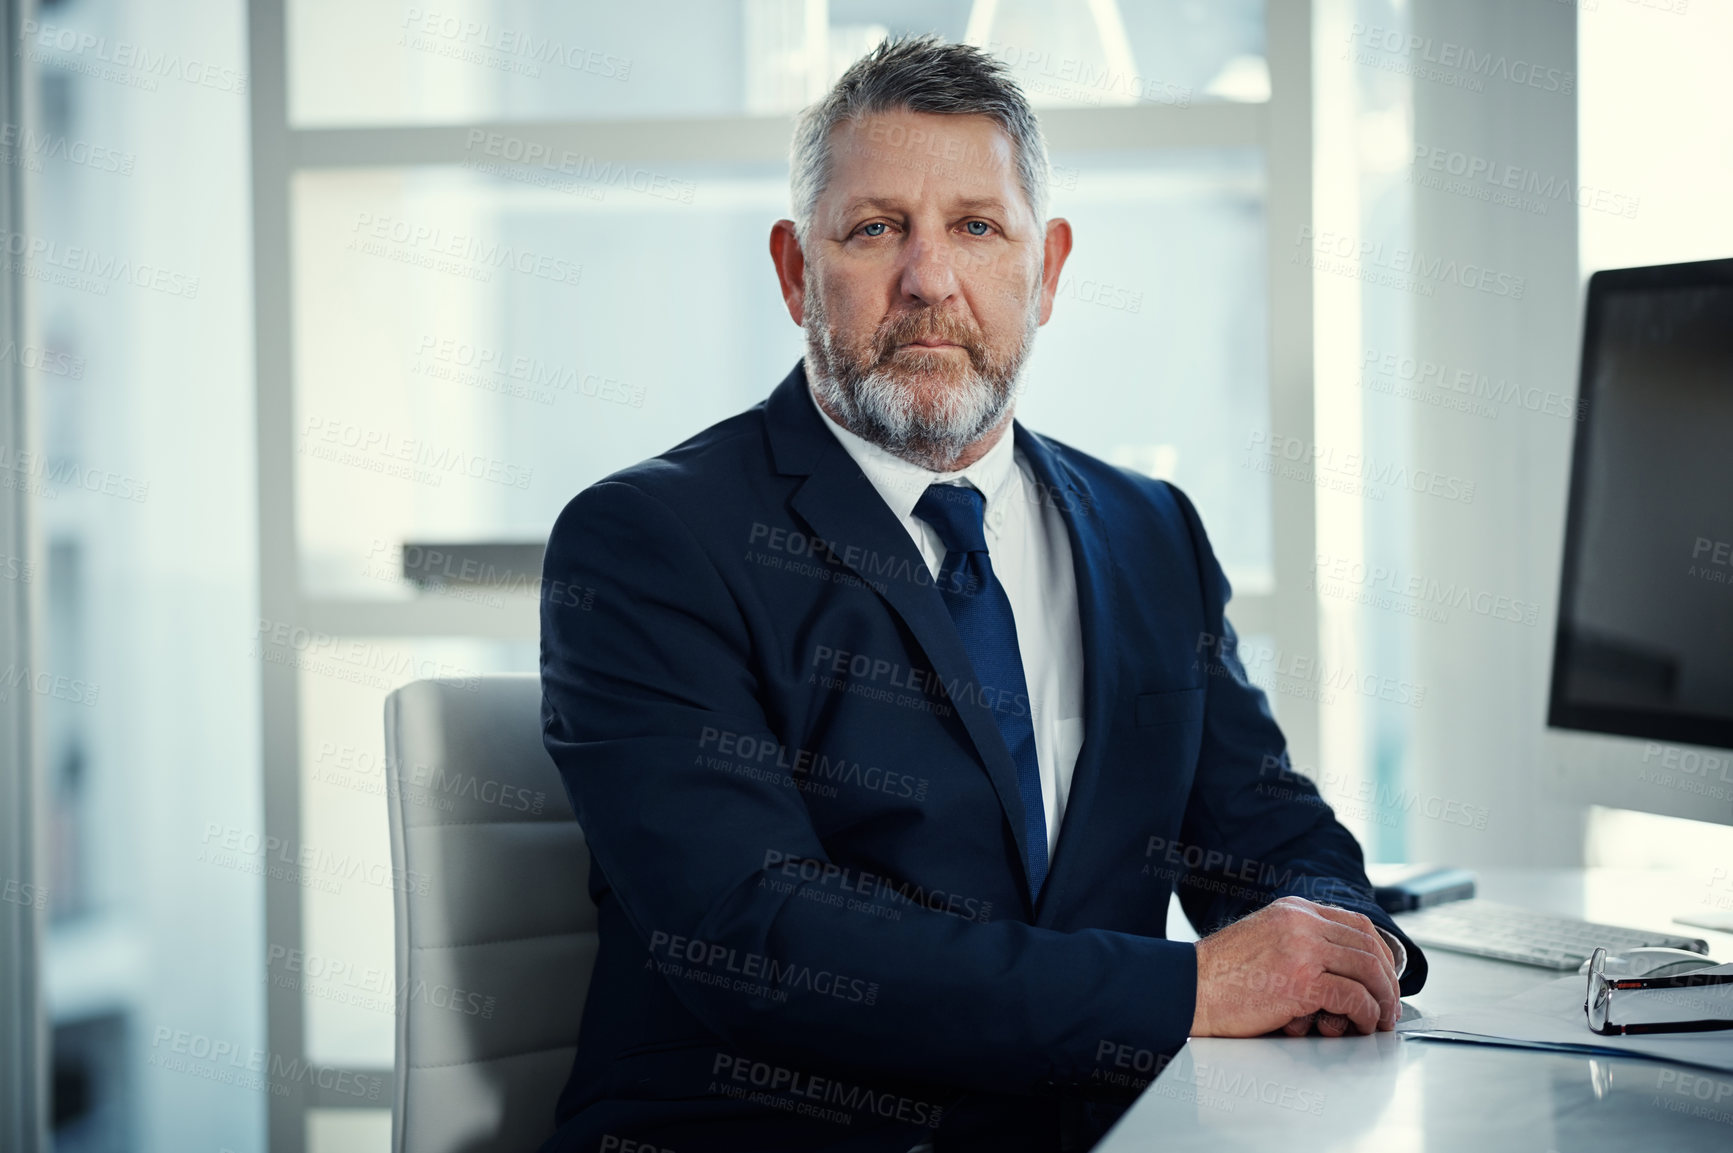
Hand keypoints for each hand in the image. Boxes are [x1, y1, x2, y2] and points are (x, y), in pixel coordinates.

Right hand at [1190, 896, 1399, 1037]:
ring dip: (1383, 999)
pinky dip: (1366, 1014)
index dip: (1381, 952)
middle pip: (1369, 946)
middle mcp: (1302, 923)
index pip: (1357, 923)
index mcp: (1294, 909)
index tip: (1386, 975)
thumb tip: (1341, 967)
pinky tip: (1362, 1024)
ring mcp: (1303, 950)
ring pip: (1368, 970)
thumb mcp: (1264, 938)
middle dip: (1388, 979)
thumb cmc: (1221, 973)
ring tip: (1382, 1019)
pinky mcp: (1302, 982)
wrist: (1189, 988)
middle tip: (1391, 1003)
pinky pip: (1354, 998)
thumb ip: (1299, 940)